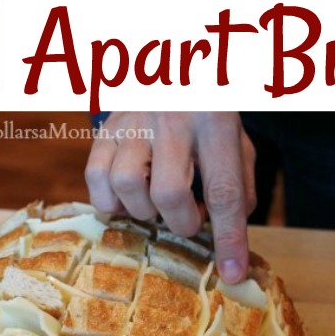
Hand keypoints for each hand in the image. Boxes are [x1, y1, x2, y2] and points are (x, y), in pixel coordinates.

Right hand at [86, 112, 256, 279]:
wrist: (172, 62)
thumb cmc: (209, 115)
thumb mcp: (238, 142)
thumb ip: (239, 188)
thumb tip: (230, 243)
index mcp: (217, 121)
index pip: (224, 191)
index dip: (228, 238)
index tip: (232, 273)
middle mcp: (173, 118)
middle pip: (169, 193)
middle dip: (180, 222)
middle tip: (188, 217)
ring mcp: (134, 121)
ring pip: (126, 184)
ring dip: (144, 210)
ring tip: (156, 201)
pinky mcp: (105, 127)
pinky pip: (95, 178)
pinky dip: (112, 200)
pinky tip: (130, 195)